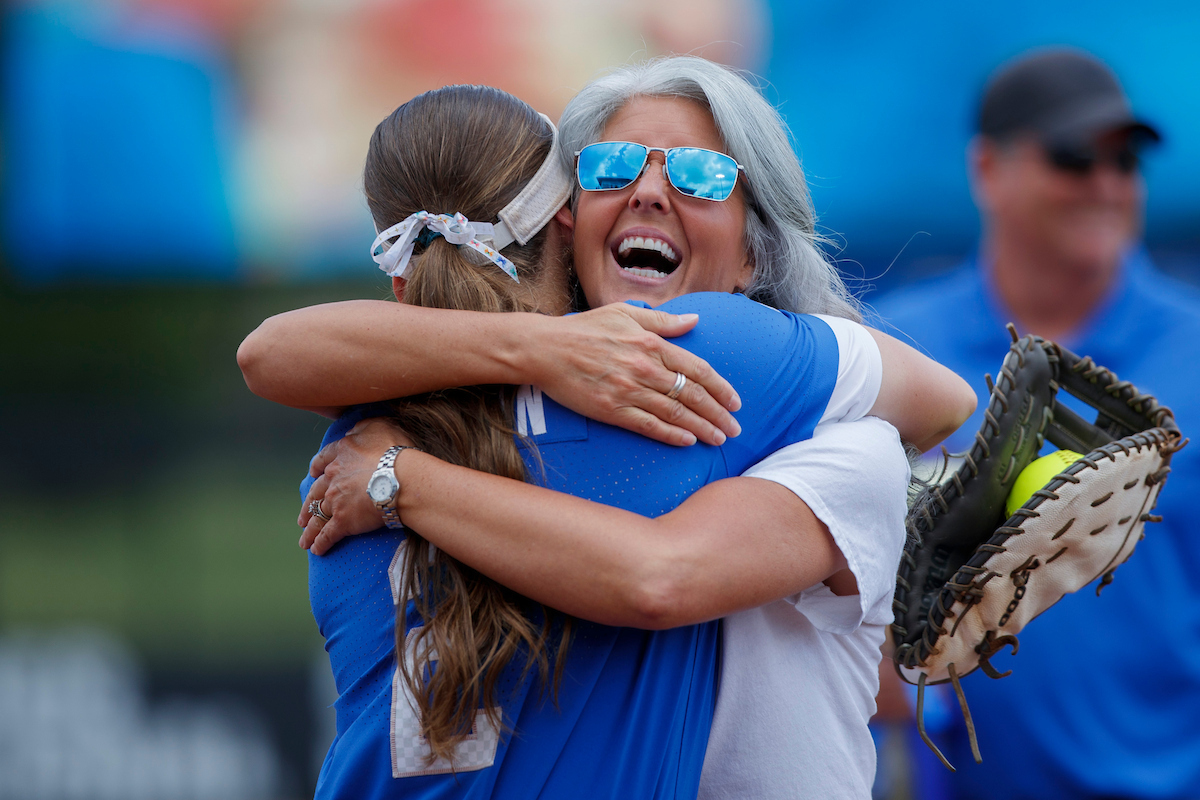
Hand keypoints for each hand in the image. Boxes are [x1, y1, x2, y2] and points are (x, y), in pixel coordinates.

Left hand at [298, 418, 413, 554]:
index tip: (313, 474)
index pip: (323, 460)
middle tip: (302, 517)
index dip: (317, 468)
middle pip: (315, 493)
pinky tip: (316, 550)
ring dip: (310, 529)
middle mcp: (334, 477)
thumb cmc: (395, 452)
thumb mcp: (380, 427)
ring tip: (304, 540)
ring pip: (317, 516)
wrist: (401, 478)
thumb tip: (354, 430)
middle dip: (308, 506)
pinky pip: (328, 534)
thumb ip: (364, 427)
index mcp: (342, 454)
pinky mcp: (343, 521)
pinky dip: (321, 543)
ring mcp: (336, 500)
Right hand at [530, 304, 741, 446]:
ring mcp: (629, 390)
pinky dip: (671, 434)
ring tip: (719, 439)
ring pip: (675, 412)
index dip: (721, 387)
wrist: (544, 349)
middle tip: (735, 429)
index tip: (735, 402)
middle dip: (718, 413)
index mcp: (651, 343)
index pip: (697, 369)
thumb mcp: (625, 312)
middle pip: (693, 394)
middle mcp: (645, 367)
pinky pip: (648, 425)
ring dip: (702, 428)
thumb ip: (663, 320)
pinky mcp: (611, 409)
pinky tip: (687, 441)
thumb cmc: (584, 329)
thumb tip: (694, 320)